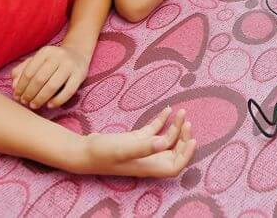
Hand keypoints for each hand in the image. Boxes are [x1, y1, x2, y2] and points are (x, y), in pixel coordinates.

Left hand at [11, 44, 88, 109]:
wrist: (77, 54)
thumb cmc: (53, 61)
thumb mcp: (38, 60)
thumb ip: (22, 70)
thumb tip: (14, 85)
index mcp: (45, 52)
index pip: (29, 71)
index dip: (21, 86)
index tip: (17, 96)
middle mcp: (58, 56)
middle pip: (39, 79)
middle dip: (29, 94)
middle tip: (25, 102)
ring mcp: (70, 66)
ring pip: (52, 86)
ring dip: (40, 99)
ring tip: (34, 105)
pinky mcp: (80, 75)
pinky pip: (68, 91)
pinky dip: (57, 100)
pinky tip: (49, 105)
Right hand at [77, 107, 195, 176]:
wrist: (84, 150)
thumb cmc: (102, 154)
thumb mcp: (124, 149)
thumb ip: (145, 147)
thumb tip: (165, 144)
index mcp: (149, 167)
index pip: (175, 166)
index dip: (186, 155)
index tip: (193, 140)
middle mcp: (148, 159)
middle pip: (173, 152)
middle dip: (183, 138)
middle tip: (187, 122)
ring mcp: (142, 149)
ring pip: (165, 139)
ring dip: (175, 127)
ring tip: (181, 112)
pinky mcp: (135, 139)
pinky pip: (153, 130)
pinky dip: (162, 120)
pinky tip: (168, 109)